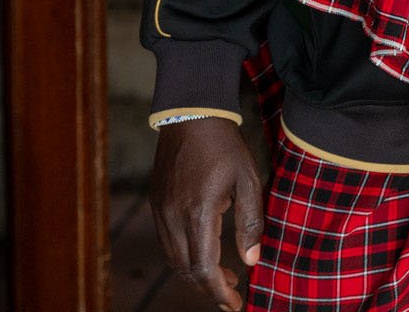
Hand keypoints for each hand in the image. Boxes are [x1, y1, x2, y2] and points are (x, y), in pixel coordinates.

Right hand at [150, 117, 263, 310]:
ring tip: (224, 273)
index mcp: (198, 213)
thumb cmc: (225, 147)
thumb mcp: (249, 180)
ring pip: (174, 259)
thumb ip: (250, 221)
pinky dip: (185, 255)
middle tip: (233, 290)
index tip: (235, 304)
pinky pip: (168, 242)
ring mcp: (160, 211)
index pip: (203, 268)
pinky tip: (205, 250)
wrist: (190, 115)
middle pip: (185, 270)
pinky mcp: (156, 204)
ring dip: (196, 273)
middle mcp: (173, 217)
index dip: (219, 292)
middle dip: (209, 287)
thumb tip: (251, 260)